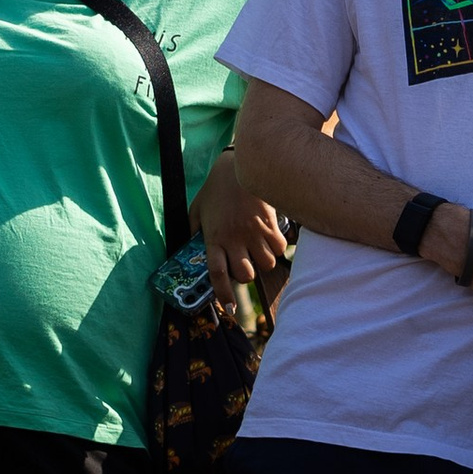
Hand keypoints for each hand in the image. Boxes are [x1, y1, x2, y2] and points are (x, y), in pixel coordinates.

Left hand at [197, 157, 288, 299]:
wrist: (238, 165)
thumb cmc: (215, 189)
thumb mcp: (197, 210)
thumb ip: (194, 232)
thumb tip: (192, 251)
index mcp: (214, 237)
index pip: (217, 273)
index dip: (223, 294)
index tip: (228, 308)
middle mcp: (234, 238)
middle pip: (246, 274)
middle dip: (246, 275)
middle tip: (244, 264)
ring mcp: (254, 231)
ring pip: (266, 264)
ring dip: (262, 262)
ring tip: (257, 250)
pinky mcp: (270, 223)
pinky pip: (280, 248)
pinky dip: (277, 249)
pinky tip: (271, 240)